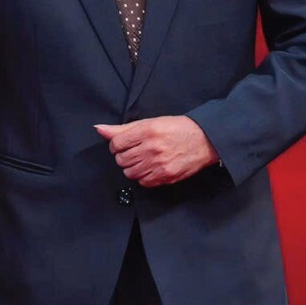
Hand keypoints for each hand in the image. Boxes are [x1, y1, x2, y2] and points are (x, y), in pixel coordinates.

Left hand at [95, 117, 219, 186]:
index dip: (117, 144)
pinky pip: (143, 182)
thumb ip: (123, 128)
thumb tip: (99, 129)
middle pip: (121, 159)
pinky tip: (150, 168)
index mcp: (147, 131)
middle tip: (135, 151)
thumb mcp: (151, 122)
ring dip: (132, 167)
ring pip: (130, 172)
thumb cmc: (178, 129)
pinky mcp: (166, 176)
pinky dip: (143, 177)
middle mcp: (152, 148)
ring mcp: (160, 164)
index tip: (124, 144)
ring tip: (143, 159)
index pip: (116, 143)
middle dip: (124, 156)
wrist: (206, 140)